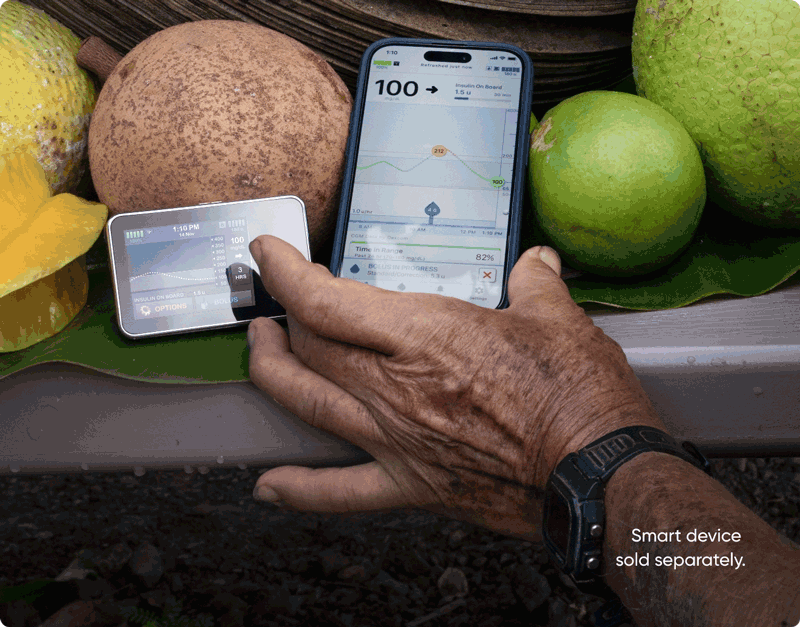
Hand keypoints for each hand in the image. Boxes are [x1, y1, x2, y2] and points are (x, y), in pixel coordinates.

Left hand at [246, 235, 665, 539]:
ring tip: (263, 353)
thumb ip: (537, 283)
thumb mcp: (560, 320)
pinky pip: (339, 492)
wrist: (598, 474)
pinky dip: (299, 489)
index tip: (268, 253)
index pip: (326, 300)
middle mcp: (395, 387)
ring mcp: (396, 440)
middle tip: (280, 303)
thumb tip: (537, 262)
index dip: (285, 271)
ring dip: (274, 373)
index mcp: (425, 335)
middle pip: (309, 347)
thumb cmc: (579, 396)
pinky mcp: (411, 485)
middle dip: (283, 318)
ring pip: (307, 404)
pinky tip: (269, 485)